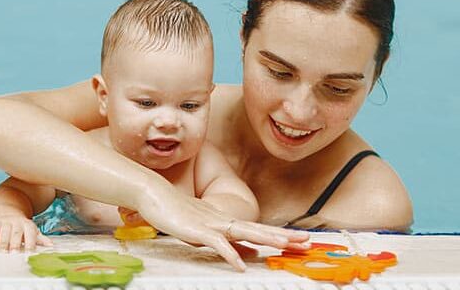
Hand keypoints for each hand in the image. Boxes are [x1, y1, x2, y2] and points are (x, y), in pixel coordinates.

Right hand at [0, 216, 52, 251]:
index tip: (30, 253)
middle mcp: (17, 222)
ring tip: (3, 252)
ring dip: (4, 242)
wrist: (7, 214)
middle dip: (15, 243)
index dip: (30, 243)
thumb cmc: (22, 228)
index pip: (31, 233)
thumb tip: (51, 245)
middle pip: (17, 232)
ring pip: (5, 231)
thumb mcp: (32, 232)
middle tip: (14, 254)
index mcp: (28, 225)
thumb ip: (40, 239)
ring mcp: (5, 222)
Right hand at [134, 187, 309, 271]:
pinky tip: (240, 265)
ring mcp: (211, 223)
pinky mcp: (197, 230)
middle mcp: (223, 220)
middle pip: (259, 229)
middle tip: (306, 242)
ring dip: (265, 239)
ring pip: (244, 232)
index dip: (280, 234)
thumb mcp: (206, 231)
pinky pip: (217, 243)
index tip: (300, 240)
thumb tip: (249, 254)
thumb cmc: (176, 211)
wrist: (154, 194)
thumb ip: (227, 242)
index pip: (259, 228)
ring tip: (285, 247)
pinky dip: (230, 254)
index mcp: (226, 221)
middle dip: (283, 236)